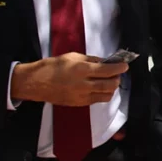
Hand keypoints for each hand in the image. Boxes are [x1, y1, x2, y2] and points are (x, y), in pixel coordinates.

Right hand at [12, 53, 128, 107]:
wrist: (36, 83)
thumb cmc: (53, 66)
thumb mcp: (72, 56)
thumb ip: (91, 60)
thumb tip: (105, 61)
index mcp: (82, 70)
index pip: (107, 70)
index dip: (119, 68)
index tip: (125, 65)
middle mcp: (84, 85)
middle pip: (110, 85)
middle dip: (117, 78)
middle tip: (117, 73)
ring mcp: (82, 96)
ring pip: (106, 95)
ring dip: (111, 88)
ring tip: (109, 81)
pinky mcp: (79, 104)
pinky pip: (97, 100)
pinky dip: (102, 94)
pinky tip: (99, 87)